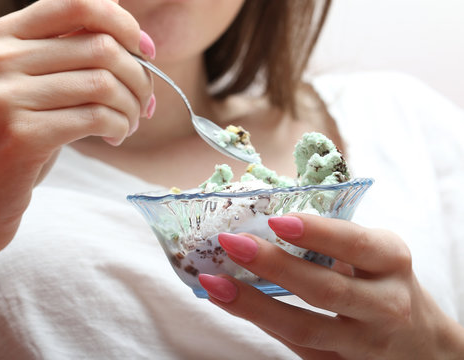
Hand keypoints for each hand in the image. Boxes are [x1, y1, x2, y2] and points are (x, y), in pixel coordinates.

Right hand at [0, 0, 153, 255]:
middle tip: (145, 104)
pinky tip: (116, 137)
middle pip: (101, 47)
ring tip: (129, 124)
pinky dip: (120, 126)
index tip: (147, 52)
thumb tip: (134, 34)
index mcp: (3, 37)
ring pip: (104, 83)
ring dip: (132, 107)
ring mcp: (6, 97)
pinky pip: (98, 117)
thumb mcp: (33, 86)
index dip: (125, 24)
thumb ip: (69, 56)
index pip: (80, 4)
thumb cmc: (16, 140)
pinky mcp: (23, 135)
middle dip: (139, 78)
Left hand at [199, 214, 463, 358]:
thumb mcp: (376, 255)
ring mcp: (362, 342)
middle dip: (273, 266)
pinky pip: (295, 345)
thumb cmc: (384, 284)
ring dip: (253, 304)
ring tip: (215, 282)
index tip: (276, 220)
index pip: (355, 245)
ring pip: (303, 326)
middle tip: (231, 243)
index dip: (316, 232)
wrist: (419, 343)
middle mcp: (384, 305)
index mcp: (391, 262)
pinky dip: (261, 321)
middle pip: (324, 289)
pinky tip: (232, 303)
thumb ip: (335, 240)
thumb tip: (267, 219)